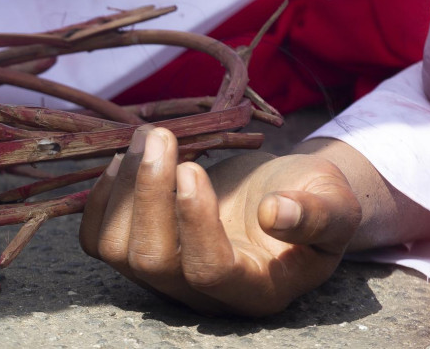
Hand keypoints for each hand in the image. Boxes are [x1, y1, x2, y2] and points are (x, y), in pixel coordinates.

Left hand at [79, 126, 361, 316]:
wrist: (280, 192)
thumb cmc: (311, 198)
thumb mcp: (333, 201)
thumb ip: (316, 213)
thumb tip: (275, 214)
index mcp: (256, 288)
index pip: (211, 271)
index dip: (194, 221)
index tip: (192, 167)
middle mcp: (202, 294)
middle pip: (152, 260)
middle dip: (148, 193)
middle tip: (159, 135)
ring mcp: (163, 276)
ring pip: (117, 249)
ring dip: (123, 187)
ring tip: (145, 137)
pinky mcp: (137, 251)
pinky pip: (97, 240)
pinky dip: (100, 199)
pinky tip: (120, 160)